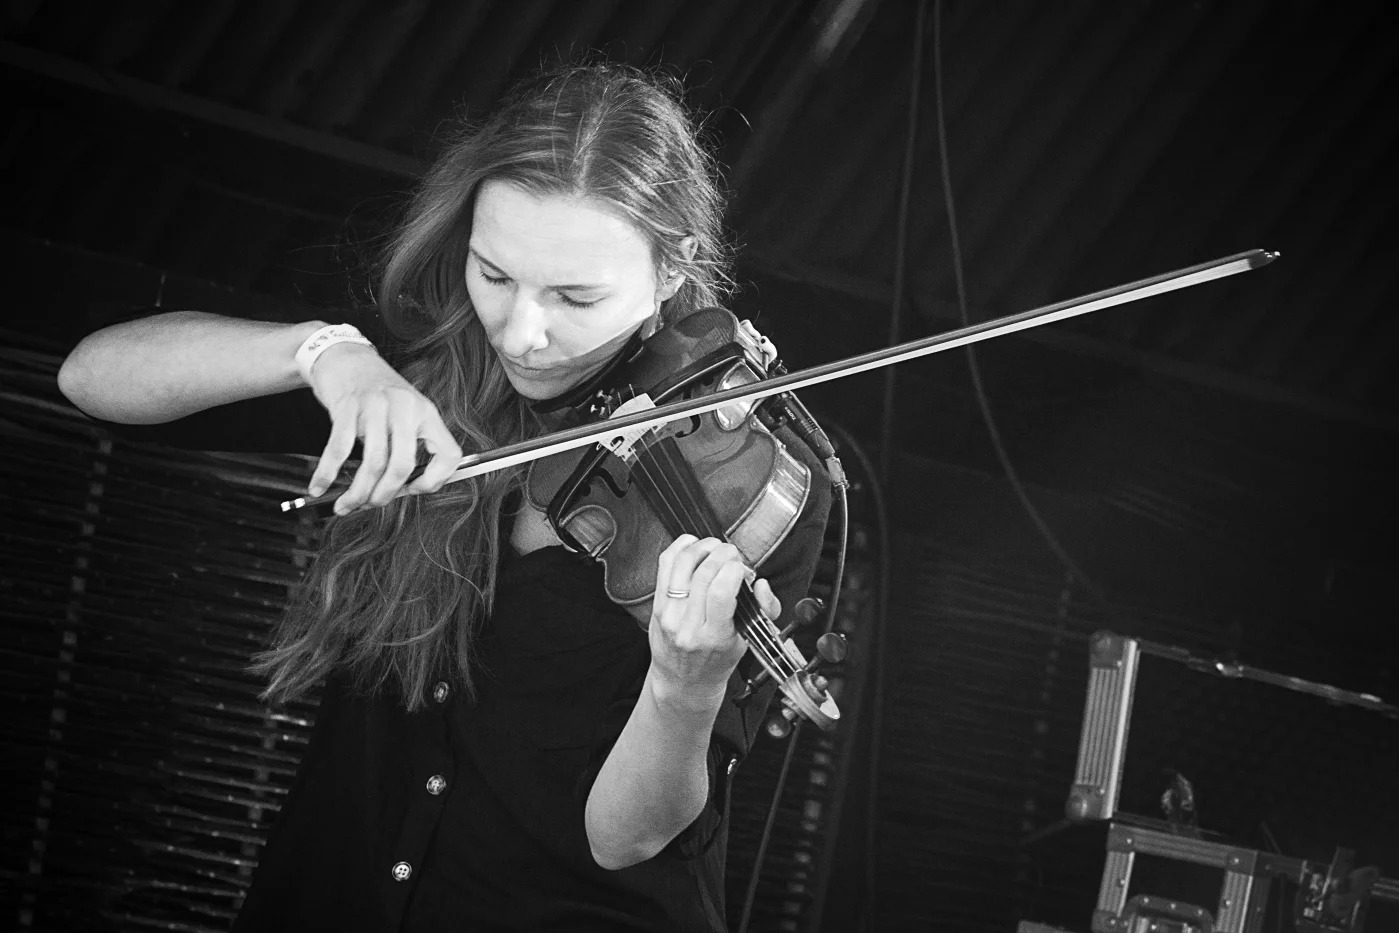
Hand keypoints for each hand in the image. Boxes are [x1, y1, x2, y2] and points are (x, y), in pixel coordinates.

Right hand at [304, 343, 462, 513]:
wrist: (345, 357)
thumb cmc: (376, 391)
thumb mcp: (405, 412)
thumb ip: (408, 446)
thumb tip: (402, 490)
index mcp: (426, 413)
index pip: (448, 454)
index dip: (435, 481)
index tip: (414, 490)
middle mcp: (405, 408)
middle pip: (403, 465)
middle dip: (385, 494)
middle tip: (371, 505)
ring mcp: (376, 406)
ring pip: (372, 463)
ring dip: (357, 492)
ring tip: (346, 504)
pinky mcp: (347, 406)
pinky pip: (338, 449)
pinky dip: (327, 473)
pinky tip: (319, 487)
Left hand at [648, 535, 781, 708]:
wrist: (683, 681)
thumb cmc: (717, 660)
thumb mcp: (747, 641)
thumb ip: (763, 610)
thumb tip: (760, 584)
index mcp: (714, 636)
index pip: (720, 591)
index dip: (735, 569)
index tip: (743, 569)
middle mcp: (688, 625)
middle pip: (704, 573)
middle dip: (723, 554)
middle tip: (733, 556)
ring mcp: (669, 614)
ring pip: (683, 563)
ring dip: (703, 546)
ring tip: (716, 548)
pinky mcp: (657, 604)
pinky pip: (666, 564)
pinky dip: (681, 547)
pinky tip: (694, 546)